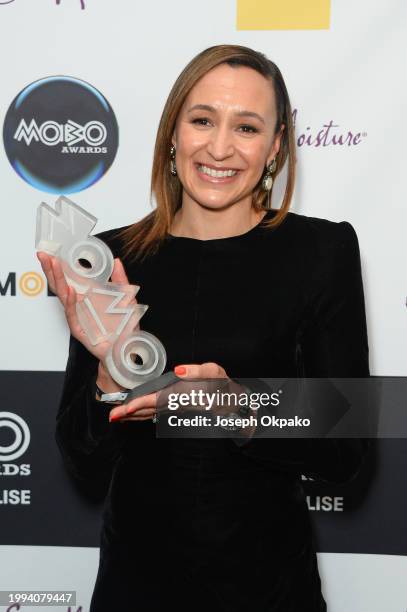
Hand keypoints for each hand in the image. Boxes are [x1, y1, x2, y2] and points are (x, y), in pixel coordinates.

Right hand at [36, 251, 137, 363]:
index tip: (53, 252)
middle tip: (44, 254)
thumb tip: (117, 261)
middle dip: (51, 269)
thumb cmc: (124, 327)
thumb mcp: (126, 299)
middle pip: (61, 285)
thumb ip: (121, 280)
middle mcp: (80, 306)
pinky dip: (71, 303)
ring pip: (64, 297)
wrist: (127, 350)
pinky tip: (69, 291)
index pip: (70, 278)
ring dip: (59, 280)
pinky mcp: (80, 330)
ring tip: (53, 265)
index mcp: (88, 297)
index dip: (61, 266)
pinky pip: (73, 315)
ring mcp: (78, 317)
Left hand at [108, 362, 247, 422]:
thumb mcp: (214, 373)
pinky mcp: (175, 408)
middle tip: (112, 416)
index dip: (141, 404)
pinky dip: (141, 414)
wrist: (231, 402)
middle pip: (149, 410)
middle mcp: (176, 404)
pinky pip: (154, 413)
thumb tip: (178, 370)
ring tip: (116, 416)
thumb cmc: (222, 386)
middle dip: (130, 414)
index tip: (127, 408)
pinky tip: (132, 414)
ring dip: (133, 416)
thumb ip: (196, 371)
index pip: (158, 400)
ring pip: (150, 413)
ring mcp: (175, 408)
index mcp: (183, 395)